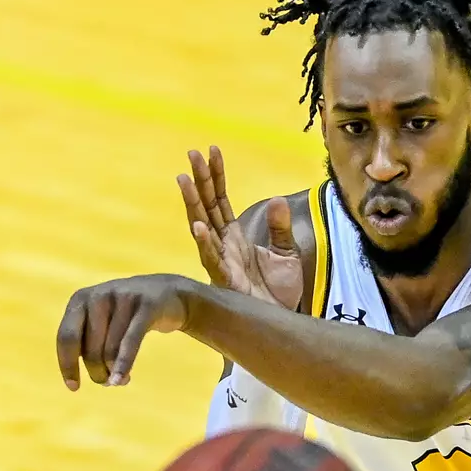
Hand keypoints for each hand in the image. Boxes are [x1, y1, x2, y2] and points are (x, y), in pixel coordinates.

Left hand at [56, 274, 193, 390]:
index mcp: (80, 300)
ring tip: (121, 380)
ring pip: (111, 349)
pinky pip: (131, 341)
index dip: (68, 365)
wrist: (167, 293)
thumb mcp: (101, 323)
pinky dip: (124, 364)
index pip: (66, 338)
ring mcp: (123, 298)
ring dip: (114, 371)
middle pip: (90, 349)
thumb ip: (86, 344)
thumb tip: (75, 378)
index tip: (74, 387)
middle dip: (97, 372)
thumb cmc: (127, 315)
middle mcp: (98, 296)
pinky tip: (122, 380)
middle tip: (106, 383)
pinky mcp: (146, 306)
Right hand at [177, 146, 301, 310]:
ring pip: (202, 227)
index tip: (212, 150)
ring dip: (193, 204)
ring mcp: (221, 261)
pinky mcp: (225, 280)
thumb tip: (277, 199)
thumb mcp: (286, 252)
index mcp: (234, 237)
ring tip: (184, 180)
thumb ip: (280, 227)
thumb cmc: (279, 291)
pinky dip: (205, 242)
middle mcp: (222, 246)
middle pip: (207, 207)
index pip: (221, 200)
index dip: (216, 176)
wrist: (283, 320)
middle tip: (192, 153)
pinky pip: (212, 258)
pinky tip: (198, 225)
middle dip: (200, 180)